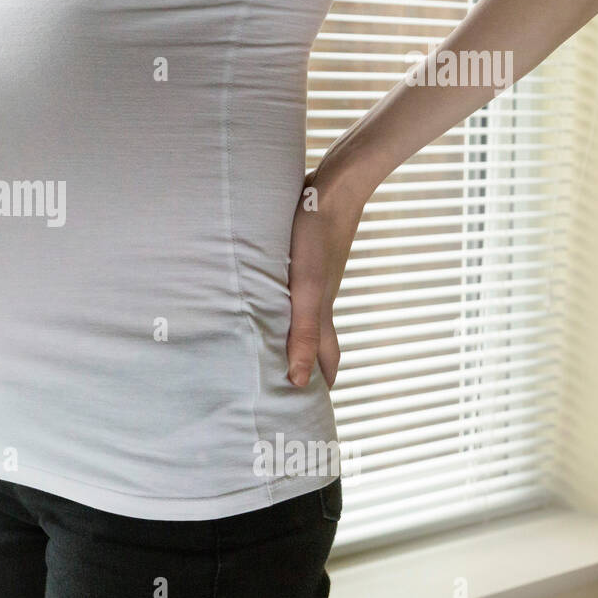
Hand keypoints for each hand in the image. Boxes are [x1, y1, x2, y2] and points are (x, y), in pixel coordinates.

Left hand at [285, 168, 364, 389]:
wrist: (332, 188)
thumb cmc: (316, 239)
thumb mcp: (306, 291)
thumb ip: (301, 334)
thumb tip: (298, 383)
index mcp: (320, 312)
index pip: (325, 357)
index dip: (321, 382)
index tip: (312, 409)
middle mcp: (318, 298)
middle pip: (314, 338)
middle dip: (304, 362)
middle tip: (287, 385)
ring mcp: (312, 276)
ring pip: (302, 313)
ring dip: (289, 332)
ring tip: (269, 345)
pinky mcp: (302, 255)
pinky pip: (292, 288)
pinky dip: (281, 302)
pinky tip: (265, 294)